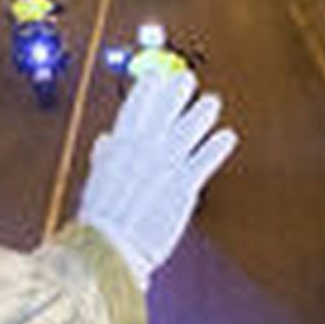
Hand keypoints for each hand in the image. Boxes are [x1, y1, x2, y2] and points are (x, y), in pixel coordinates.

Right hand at [76, 72, 238, 293]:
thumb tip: (105, 140)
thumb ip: (106, 157)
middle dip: (176, 93)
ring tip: (212, 101)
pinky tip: (227, 136)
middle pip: (164, 112)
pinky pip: (204, 159)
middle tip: (186, 79)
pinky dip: (216, 146)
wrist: (112, 247)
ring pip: (188, 130)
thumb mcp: (97, 180)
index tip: (156, 76)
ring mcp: (165, 165)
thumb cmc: (101, 219)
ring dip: (201, 114)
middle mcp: (144, 150)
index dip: (148, 90)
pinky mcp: (184, 184)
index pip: (135, 108)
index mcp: (119, 147)